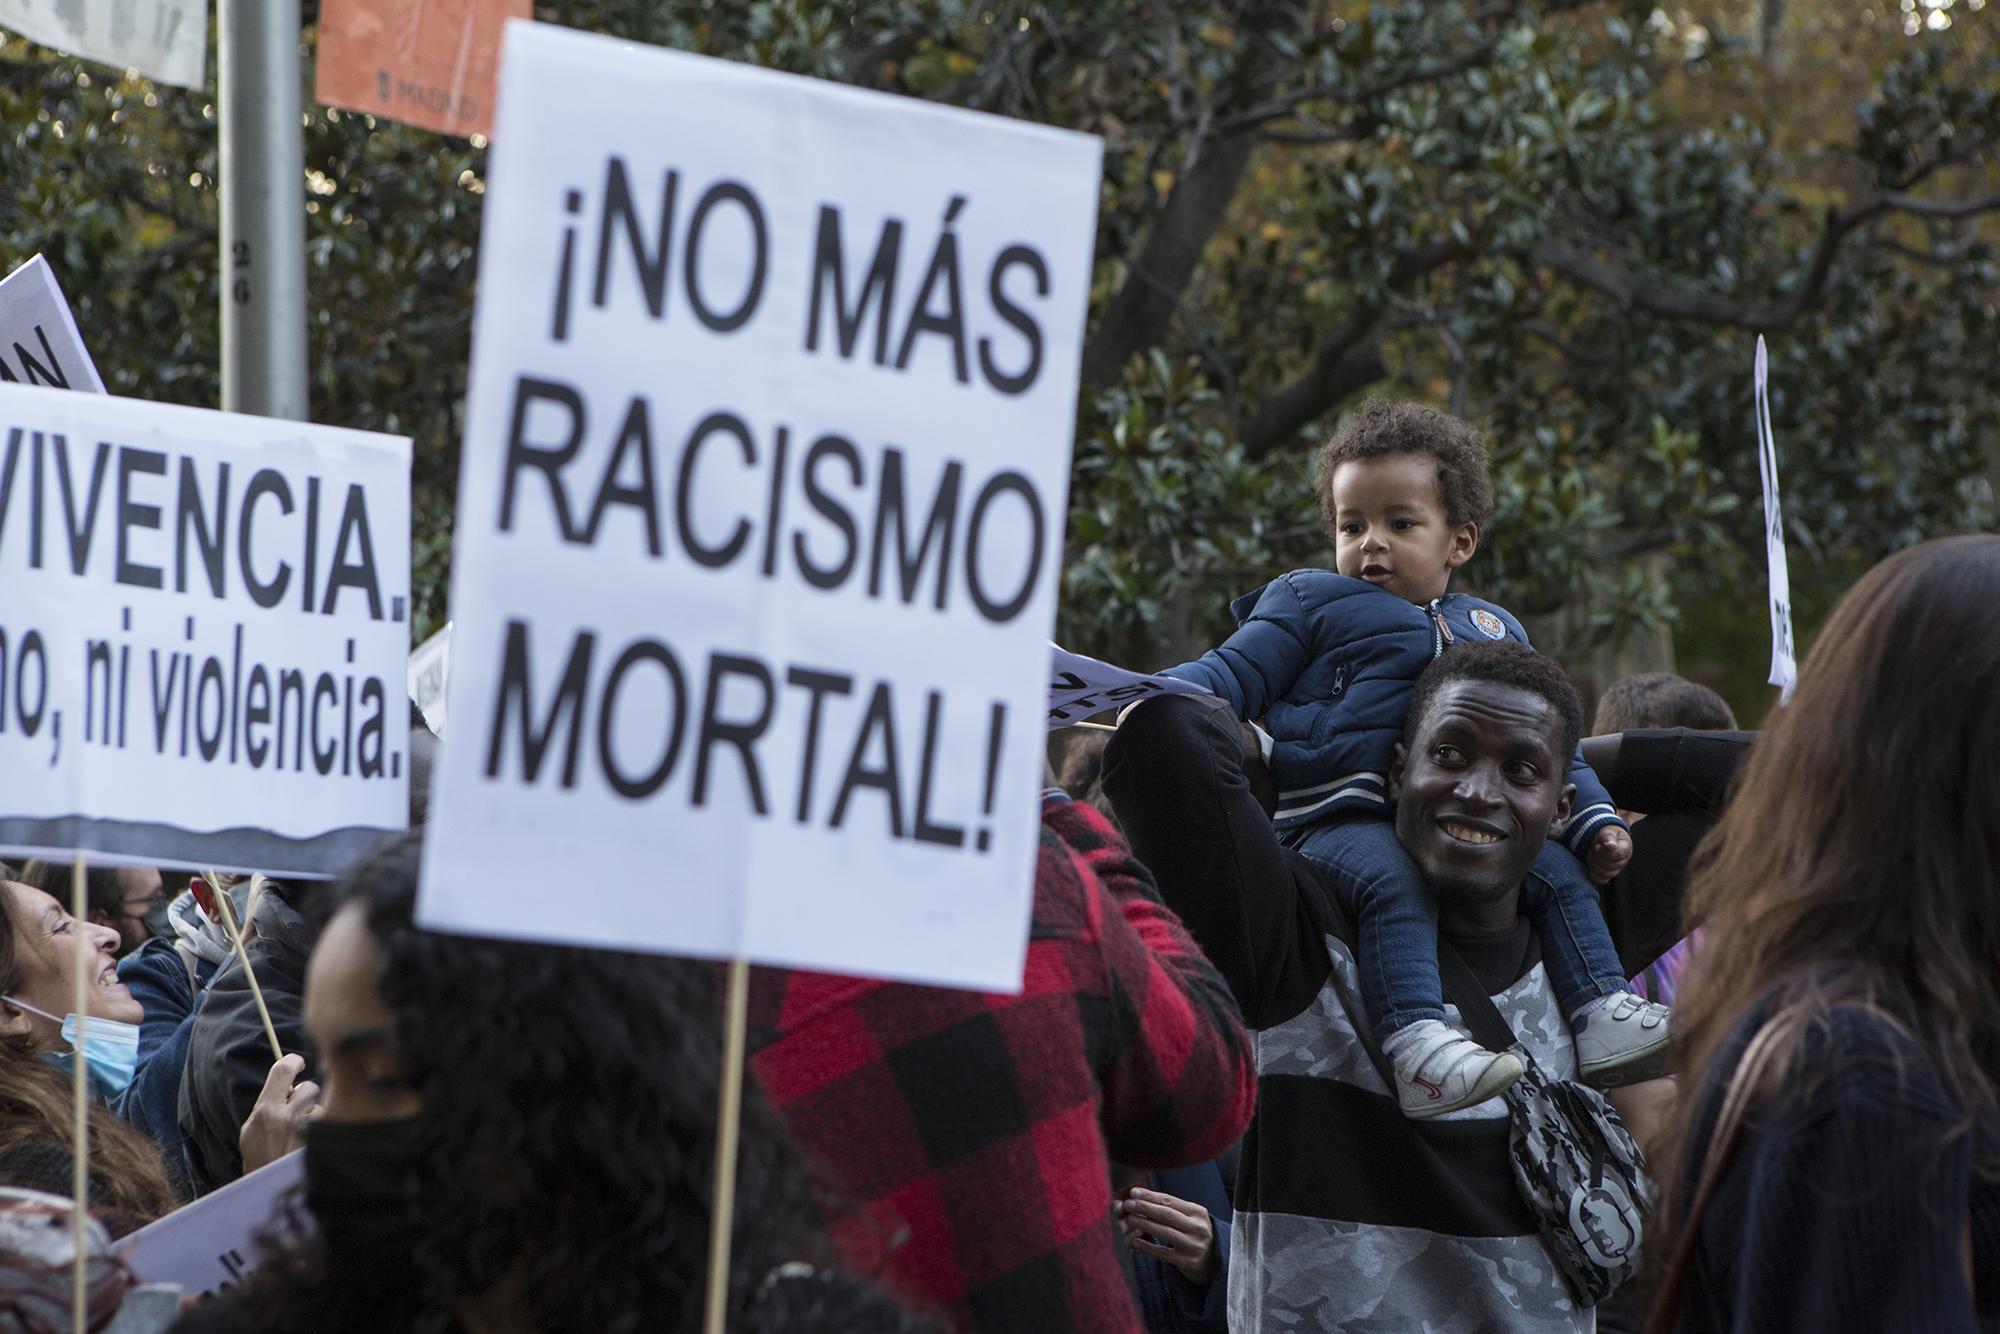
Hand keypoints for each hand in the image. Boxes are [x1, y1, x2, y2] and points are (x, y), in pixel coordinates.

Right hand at [240, 1053, 319, 1173]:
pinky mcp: (320, 1138)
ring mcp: (306, 1128)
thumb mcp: (252, 1127)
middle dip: (304, 1095)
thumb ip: (268, 1102)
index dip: (293, 1060)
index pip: (283, 1070)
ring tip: (300, 1130)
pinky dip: (320, 1126)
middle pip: (308, 1087)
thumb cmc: (259, 1154)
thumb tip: (287, 1080)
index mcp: (266, 1110)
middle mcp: (288, 1116)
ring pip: (320, 1105)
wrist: (268, 1184)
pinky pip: (326, 1121)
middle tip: (295, 1108)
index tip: (297, 1062)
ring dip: (313, 1113)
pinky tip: (309, 1139)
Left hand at [1118, 1186, 1219, 1285]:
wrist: (1214, 1262)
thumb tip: (1143, 1197)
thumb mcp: (1192, 1218)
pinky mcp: (1186, 1262)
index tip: (1133, 1192)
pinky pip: (1163, 1253)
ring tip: (1130, 1218)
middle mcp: (1197, 1228)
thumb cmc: (1196, 1234)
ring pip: (1164, 1232)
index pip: (1170, 1201)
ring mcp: (1192, 1246)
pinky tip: (1135, 1241)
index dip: (1150, 1195)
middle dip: (1145, 1207)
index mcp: (1198, 1212)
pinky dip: (1148, 1246)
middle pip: (1166, 1215)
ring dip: (1145, 1224)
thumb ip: (1172, 1208)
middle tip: (1128, 1204)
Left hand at [1586, 826, 1632, 884]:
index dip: (1604, 851)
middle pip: (1609, 866)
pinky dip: (1593, 872)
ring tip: (1593, 854)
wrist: (1600, 839)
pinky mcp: (1606, 876)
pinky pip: (1599, 879)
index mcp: (1625, 848)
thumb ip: (1608, 837)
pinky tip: (1592, 863)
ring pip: (1604, 874)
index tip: (1597, 845)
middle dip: (1597, 856)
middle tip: (1594, 848)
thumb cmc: (1605, 834)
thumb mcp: (1607, 831)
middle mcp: (1623, 861)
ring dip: (1594, 863)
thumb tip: (1610, 845)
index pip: (1618, 854)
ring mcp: (1615, 870)